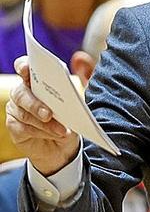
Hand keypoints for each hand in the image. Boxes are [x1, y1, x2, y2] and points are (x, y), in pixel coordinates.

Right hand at [5, 57, 79, 174]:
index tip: (25, 68)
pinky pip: (24, 128)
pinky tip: (55, 135)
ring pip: (25, 114)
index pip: (25, 67)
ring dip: (46, 124)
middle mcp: (23, 92)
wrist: (64, 145)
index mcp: (37, 81)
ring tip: (62, 131)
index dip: (23, 66)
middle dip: (35, 104)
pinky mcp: (14, 126)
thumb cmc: (68, 120)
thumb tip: (72, 94)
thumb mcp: (74, 107)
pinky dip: (42, 132)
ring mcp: (16, 109)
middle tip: (49, 114)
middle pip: (21, 93)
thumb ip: (72, 96)